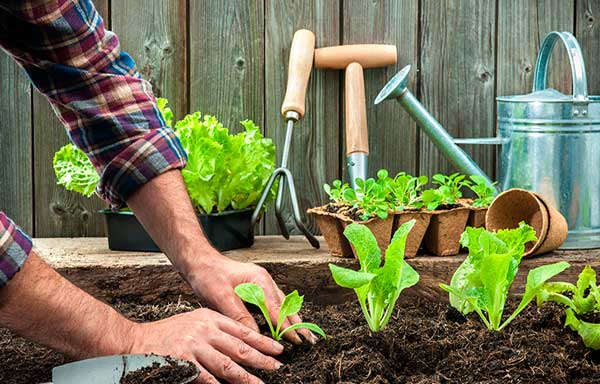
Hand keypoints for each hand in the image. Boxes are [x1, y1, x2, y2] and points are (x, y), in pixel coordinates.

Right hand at [129, 307, 282, 383]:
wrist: (136, 340)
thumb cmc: (169, 333)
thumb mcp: (196, 321)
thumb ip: (217, 330)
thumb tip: (244, 343)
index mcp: (210, 318)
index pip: (242, 330)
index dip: (262, 341)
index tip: (278, 349)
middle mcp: (204, 330)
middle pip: (239, 347)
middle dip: (261, 359)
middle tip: (278, 367)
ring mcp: (194, 347)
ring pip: (227, 364)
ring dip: (246, 377)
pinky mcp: (182, 362)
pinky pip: (206, 378)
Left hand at [187, 252, 317, 344]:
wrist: (200, 262)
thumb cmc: (209, 275)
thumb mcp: (221, 297)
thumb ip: (240, 316)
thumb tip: (255, 334)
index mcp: (259, 280)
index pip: (277, 309)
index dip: (287, 326)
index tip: (297, 340)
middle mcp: (264, 281)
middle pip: (286, 305)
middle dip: (298, 323)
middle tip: (309, 340)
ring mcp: (262, 283)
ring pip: (283, 304)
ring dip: (293, 319)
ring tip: (304, 334)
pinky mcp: (257, 288)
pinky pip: (275, 303)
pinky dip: (283, 314)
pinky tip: (287, 322)